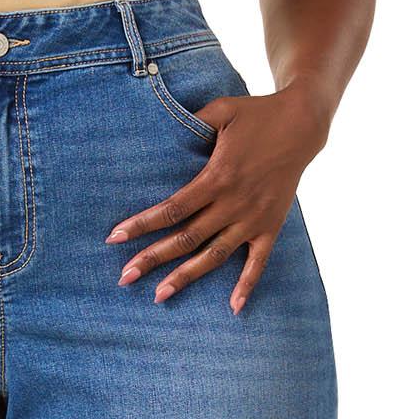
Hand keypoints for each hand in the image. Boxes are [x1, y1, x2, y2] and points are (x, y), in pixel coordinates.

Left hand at [106, 82, 329, 311]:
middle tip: (124, 278)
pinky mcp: (271, 227)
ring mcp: (252, 219)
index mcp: (217, 177)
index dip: (142, 224)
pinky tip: (233, 308)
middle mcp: (233, 203)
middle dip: (152, 258)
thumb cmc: (256, 115)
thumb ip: (191, 122)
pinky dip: (246, 285)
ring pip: (213, 256)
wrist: (302, 123)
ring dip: (185, 277)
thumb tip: (159, 129)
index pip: (172, 208)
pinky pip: (257, 263)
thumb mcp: (221, 110)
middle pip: (186, 238)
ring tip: (158, 295)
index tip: (115, 238)